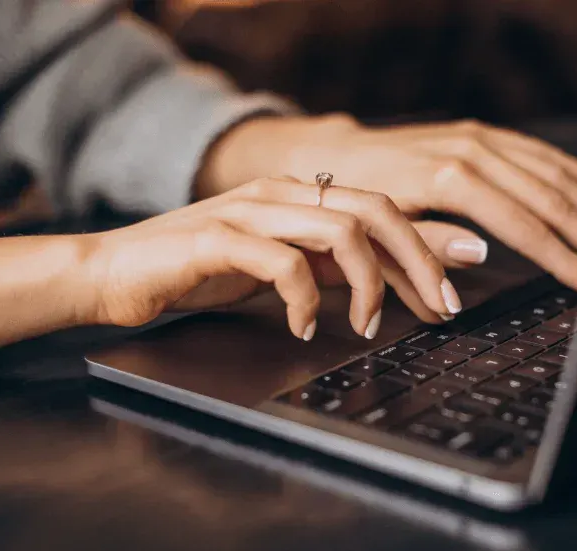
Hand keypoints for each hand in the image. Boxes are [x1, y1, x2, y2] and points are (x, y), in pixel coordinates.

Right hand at [82, 177, 458, 339]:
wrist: (115, 273)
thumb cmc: (195, 270)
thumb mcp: (279, 267)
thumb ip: (329, 265)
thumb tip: (389, 278)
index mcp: (298, 196)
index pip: (382, 209)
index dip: (429, 244)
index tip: (462, 278)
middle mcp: (281, 194)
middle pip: (376, 211)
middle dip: (421, 260)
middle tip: (442, 306)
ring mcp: (251, 211)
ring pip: (341, 230)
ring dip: (369, 285)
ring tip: (367, 326)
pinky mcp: (220, 238)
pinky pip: (285, 263)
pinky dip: (305, 301)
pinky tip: (303, 329)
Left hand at [202, 115, 576, 292]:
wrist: (333, 155)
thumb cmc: (354, 198)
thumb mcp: (382, 232)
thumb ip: (428, 250)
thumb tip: (478, 264)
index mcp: (451, 179)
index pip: (526, 227)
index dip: (564, 259)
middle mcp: (472, 151)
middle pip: (548, 198)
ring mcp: (478, 138)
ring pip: (549, 173)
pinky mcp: (478, 134)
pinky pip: (534, 150)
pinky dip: (566, 166)